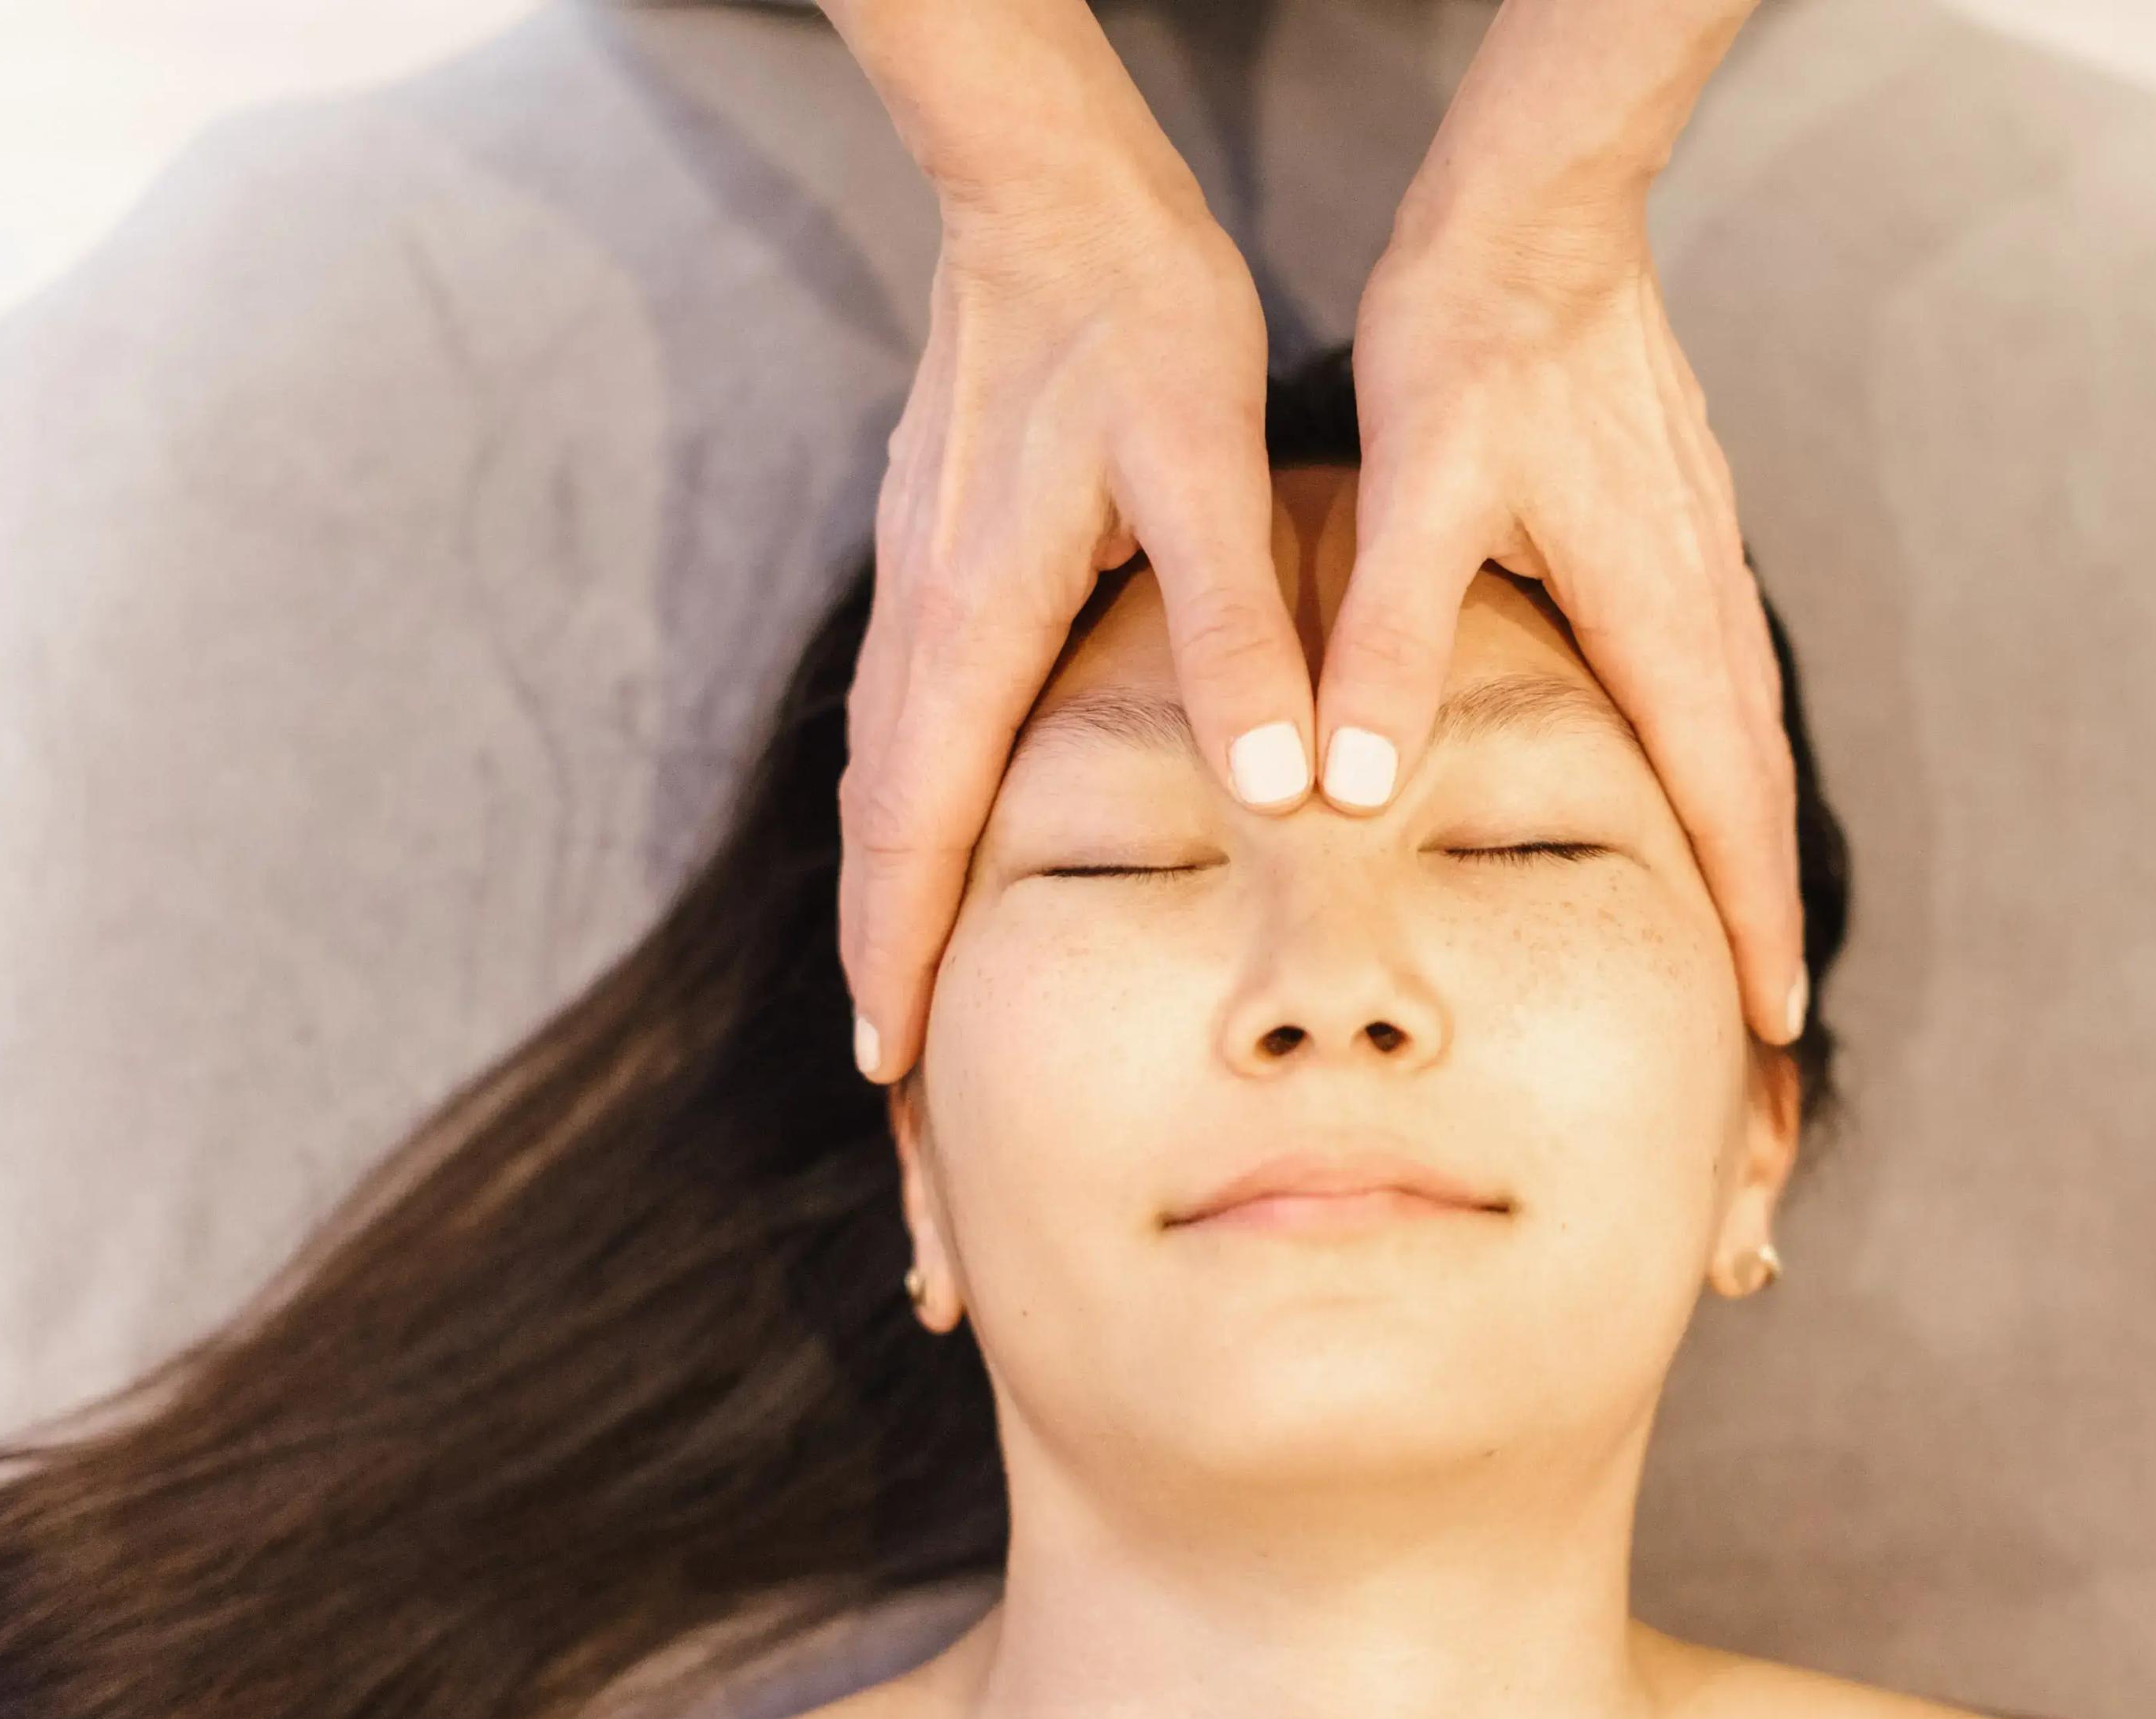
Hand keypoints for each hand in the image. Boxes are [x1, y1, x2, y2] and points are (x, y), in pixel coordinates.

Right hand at [839, 178, 1308, 1083]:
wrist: (1052, 196)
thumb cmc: (1135, 320)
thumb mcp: (1208, 468)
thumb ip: (1234, 630)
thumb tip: (1275, 786)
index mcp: (976, 622)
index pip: (919, 830)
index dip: (902, 955)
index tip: (891, 1069)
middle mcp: (923, 620)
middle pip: (880, 832)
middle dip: (882, 963)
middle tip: (892, 1086)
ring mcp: (920, 589)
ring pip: (885, 782)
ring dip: (890, 896)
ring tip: (912, 1002)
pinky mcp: (941, 560)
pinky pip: (909, 727)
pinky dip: (912, 815)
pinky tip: (951, 842)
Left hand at [1321, 188, 1807, 1045]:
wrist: (1538, 214)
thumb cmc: (1474, 343)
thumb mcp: (1416, 493)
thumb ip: (1391, 640)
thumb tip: (1356, 786)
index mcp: (1655, 615)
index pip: (1724, 804)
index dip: (1748, 922)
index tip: (1765, 1025)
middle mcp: (1700, 602)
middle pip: (1753, 791)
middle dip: (1761, 911)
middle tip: (1764, 1027)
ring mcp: (1700, 566)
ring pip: (1742, 737)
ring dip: (1746, 841)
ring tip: (1737, 931)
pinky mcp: (1675, 534)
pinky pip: (1717, 682)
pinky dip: (1721, 761)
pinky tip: (1684, 780)